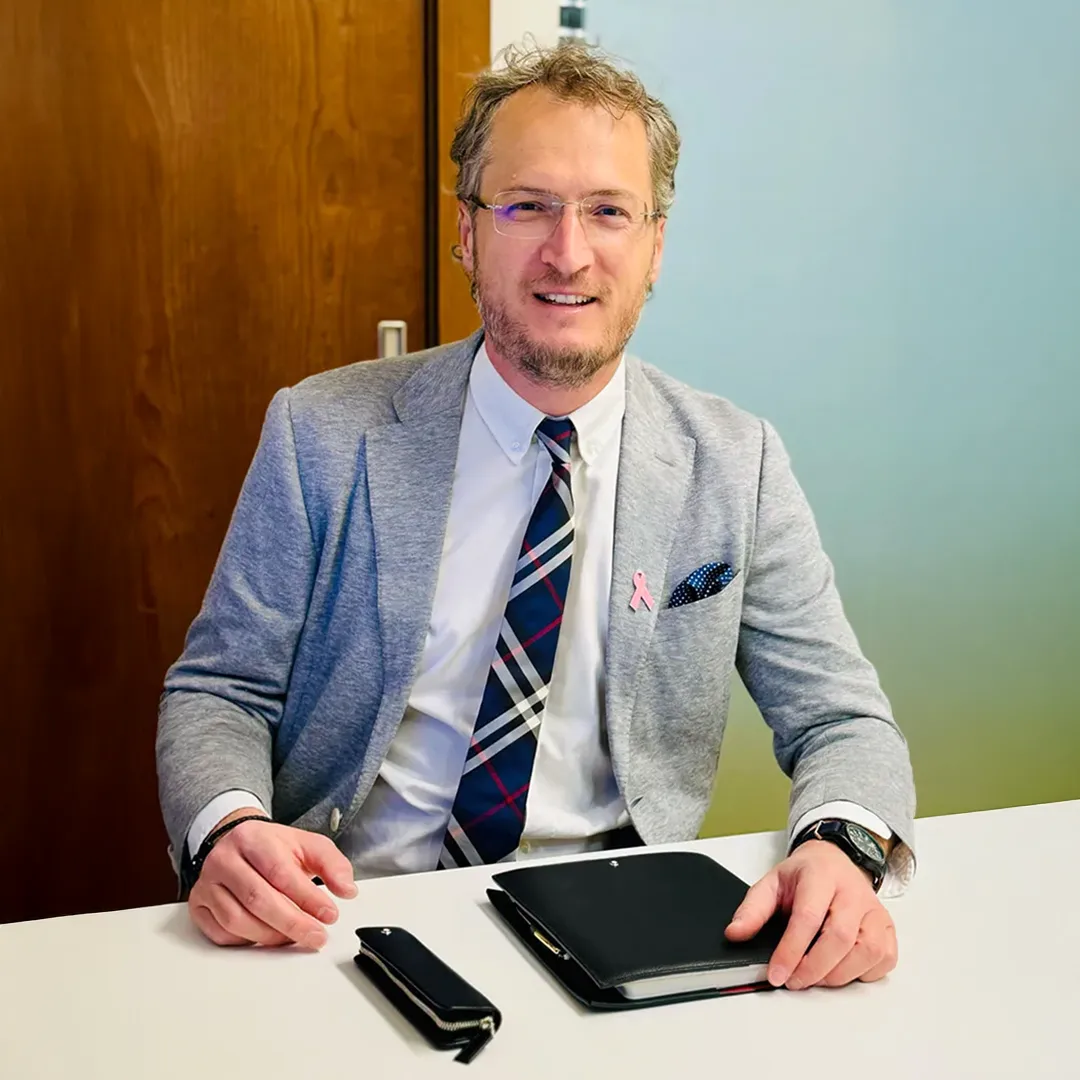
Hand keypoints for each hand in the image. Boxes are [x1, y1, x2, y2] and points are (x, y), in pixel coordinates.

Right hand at [188, 809, 357, 948]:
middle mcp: (224, 859)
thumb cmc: (273, 847)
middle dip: (293, 923)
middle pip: (258, 899)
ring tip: (296, 937)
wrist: (237, 842)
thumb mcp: (307, 844)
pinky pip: (221, 933)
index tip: (329, 914)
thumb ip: (332, 864)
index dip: (307, 898)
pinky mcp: (198, 906)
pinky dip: (247, 941)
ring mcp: (207, 884)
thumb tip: (347, 890)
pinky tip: (268, 937)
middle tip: (317, 935)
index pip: (280, 872)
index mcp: (252, 838)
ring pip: (237, 920)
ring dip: (271, 936)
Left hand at [725, 840, 896, 989]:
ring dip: (838, 975)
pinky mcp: (887, 928)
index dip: (791, 950)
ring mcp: (874, 910)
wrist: (834, 861)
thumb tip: (735, 933)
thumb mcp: (772, 882)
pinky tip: (841, 970)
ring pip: (867, 951)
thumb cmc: (805, 875)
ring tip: (814, 977)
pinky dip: (863, 973)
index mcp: (820, 876)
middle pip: (840, 938)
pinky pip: (884, 959)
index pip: (808, 917)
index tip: (776, 973)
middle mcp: (853, 892)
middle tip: (793, 981)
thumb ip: (753, 908)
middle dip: (813, 968)